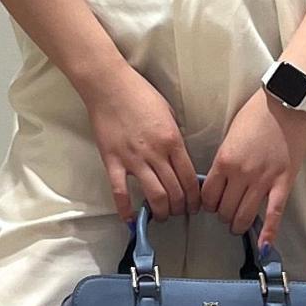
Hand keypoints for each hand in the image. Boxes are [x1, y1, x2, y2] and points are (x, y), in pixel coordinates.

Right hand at [82, 62, 201, 222]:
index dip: (195, 197)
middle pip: (175, 191)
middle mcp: (156, 154)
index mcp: (172, 141)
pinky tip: (130, 219)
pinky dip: (125, 209)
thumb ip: (175, 138)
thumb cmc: (139, 94)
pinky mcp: (113, 162)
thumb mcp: (169, 113)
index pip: (190, 178)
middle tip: (181, 213)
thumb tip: (178, 157)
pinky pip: (120, 192)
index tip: (196, 205)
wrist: (109, 86)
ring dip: (162, 211)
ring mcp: (133, 160)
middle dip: (181, 207)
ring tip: (162, 216)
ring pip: (154, 195)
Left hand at [199, 86, 305, 247]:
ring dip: (238, 224)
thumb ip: (224, 160)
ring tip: (238, 225)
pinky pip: (273, 213)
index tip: (212, 204)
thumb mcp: (230, 135)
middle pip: (224, 209)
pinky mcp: (283, 182)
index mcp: (224, 160)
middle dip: (223, 215)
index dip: (208, 204)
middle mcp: (240, 174)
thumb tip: (220, 179)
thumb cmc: (257, 114)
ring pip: (244, 215)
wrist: (286, 103)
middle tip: (226, 214)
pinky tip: (264, 246)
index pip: (208, 196)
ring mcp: (262, 180)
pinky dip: (268, 232)